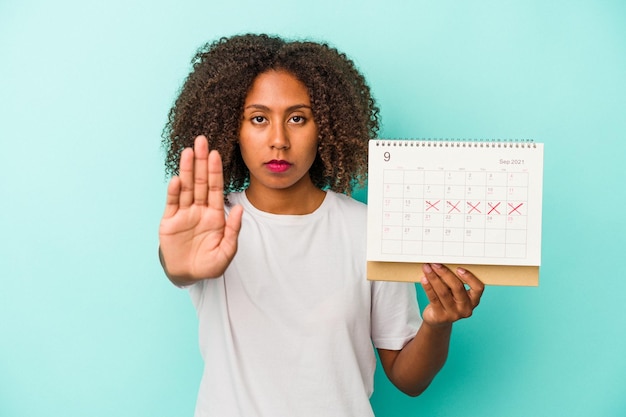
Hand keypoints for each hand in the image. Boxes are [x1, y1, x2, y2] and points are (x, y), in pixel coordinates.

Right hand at [158, 135, 242, 283]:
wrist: (188, 275)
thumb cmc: (209, 264)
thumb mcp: (226, 251)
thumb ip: (233, 230)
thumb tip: (239, 208)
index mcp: (215, 215)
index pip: (216, 188)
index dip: (215, 171)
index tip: (216, 154)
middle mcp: (200, 210)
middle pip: (200, 181)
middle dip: (201, 162)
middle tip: (202, 141)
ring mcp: (184, 214)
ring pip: (186, 188)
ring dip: (187, 170)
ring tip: (188, 152)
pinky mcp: (170, 221)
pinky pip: (172, 204)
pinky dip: (174, 192)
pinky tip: (176, 179)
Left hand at [420, 263, 483, 327]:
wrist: (437, 320)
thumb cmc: (448, 301)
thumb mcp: (455, 293)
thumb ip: (453, 281)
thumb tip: (444, 264)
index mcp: (473, 300)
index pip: (478, 288)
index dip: (469, 277)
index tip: (458, 268)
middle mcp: (465, 308)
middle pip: (457, 287)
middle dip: (445, 273)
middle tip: (436, 264)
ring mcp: (453, 314)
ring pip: (443, 292)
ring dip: (434, 278)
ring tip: (427, 268)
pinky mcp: (440, 316)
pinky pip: (433, 299)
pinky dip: (428, 287)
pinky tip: (424, 279)